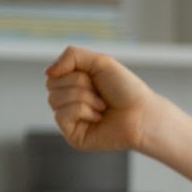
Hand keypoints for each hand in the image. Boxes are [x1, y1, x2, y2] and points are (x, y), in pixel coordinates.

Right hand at [43, 45, 160, 152]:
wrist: (143, 113)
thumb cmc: (126, 89)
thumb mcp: (100, 62)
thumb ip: (72, 56)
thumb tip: (48, 72)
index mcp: (73, 85)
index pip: (53, 74)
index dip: (75, 73)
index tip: (95, 79)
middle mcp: (69, 102)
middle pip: (51, 86)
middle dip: (80, 85)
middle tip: (101, 94)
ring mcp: (70, 120)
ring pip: (55, 100)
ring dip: (85, 98)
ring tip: (103, 106)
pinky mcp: (73, 135)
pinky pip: (61, 115)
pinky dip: (83, 111)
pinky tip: (99, 117)